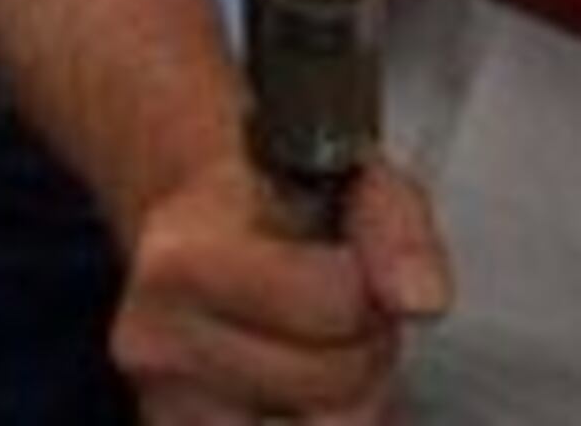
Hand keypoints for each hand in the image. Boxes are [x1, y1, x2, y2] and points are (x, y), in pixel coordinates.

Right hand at [117, 151, 453, 424]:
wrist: (197, 229)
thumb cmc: (274, 198)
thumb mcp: (347, 179)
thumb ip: (394, 228)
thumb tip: (422, 299)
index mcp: (184, 255)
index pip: (334, 303)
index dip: (368, 285)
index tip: (348, 261)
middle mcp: (158, 341)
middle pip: (336, 379)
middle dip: (367, 345)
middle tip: (346, 309)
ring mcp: (169, 406)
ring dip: (348, 398)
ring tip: (325, 347)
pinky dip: (313, 422)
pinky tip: (301, 387)